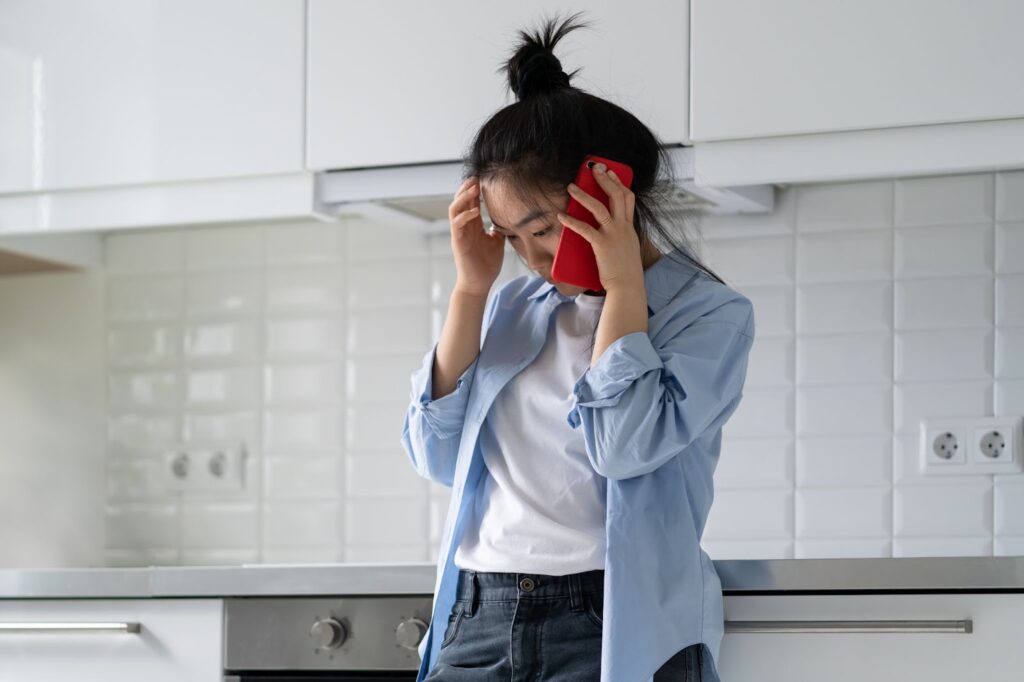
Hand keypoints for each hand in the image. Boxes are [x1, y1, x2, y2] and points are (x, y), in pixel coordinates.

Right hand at [448, 176, 504, 296]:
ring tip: (473, 188)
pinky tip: (475, 211)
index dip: (476, 189)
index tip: (484, 177)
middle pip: (460, 200)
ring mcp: (459, 233)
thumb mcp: (497, 242)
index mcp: (473, 225)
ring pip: (455, 208)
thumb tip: (507, 219)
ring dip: (463, 197)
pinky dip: (465, 216)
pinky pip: (457, 224)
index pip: (472, 202)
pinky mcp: (458, 242)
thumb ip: (499, 229)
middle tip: (477, 176)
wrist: (479, 283)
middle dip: (467, 187)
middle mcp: (464, 226)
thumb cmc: (487, 264)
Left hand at [556, 163, 643, 292]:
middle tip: (594, 168)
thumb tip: (609, 230)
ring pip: (599, 208)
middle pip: (617, 195)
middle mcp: (623, 227)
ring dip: (584, 195)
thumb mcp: (627, 248)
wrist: (628, 286)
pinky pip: (585, 229)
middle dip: (605, 179)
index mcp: (629, 227)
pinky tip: (561, 216)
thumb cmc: (625, 271)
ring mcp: (614, 235)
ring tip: (571, 186)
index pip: (628, 198)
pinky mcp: (602, 245)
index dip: (619, 183)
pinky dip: (571, 221)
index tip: (611, 172)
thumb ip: (620, 236)